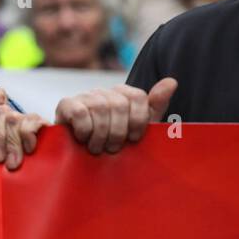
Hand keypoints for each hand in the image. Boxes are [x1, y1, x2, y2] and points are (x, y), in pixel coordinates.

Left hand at [0, 88, 45, 170]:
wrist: (30, 179)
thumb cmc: (3, 162)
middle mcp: (13, 116)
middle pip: (2, 111)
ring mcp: (28, 121)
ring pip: (16, 119)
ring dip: (12, 143)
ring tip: (12, 164)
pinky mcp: (43, 129)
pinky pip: (35, 122)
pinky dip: (29, 135)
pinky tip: (29, 149)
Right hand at [54, 78, 177, 154]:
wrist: (79, 157)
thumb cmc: (111, 144)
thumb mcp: (137, 129)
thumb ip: (155, 107)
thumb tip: (172, 81)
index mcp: (123, 94)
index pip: (138, 97)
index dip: (138, 120)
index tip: (134, 140)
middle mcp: (104, 91)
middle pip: (119, 104)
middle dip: (118, 132)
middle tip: (113, 149)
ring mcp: (85, 96)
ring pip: (100, 108)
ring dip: (100, 134)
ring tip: (98, 148)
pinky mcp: (65, 104)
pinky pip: (80, 111)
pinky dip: (85, 129)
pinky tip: (83, 139)